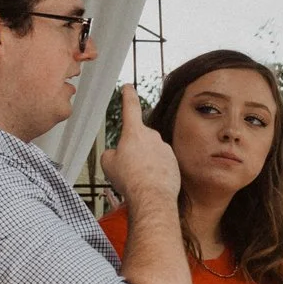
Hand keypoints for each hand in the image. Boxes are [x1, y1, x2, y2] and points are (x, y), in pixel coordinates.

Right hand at [99, 85, 180, 206]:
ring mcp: (165, 149)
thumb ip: (111, 152)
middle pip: (139, 138)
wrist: (152, 196)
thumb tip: (117, 155)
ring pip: (149, 153)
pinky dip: (154, 171)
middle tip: (127, 167)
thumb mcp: (108, 163)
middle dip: (132, 150)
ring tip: (138, 178)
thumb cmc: (131, 180)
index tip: (129, 87)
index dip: (128, 96)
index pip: (130, 107)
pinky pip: (160, 164)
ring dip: (143, 162)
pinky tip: (149, 182)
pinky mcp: (174, 162)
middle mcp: (153, 137)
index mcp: (134, 132)